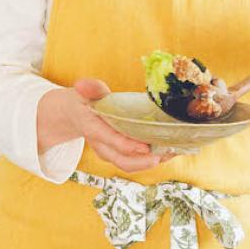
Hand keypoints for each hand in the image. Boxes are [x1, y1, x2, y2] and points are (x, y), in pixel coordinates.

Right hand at [37, 77, 173, 174]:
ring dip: (153, 161)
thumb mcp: (87, 93)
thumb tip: (82, 84)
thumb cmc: (86, 101)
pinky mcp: (121, 154)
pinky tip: (170, 150)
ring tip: (173, 152)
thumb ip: (90, 88)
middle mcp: (103, 146)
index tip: (145, 147)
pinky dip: (154, 158)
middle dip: (144, 162)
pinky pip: (137, 161)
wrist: (77, 116)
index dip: (127, 145)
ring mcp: (112, 153)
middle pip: (122, 161)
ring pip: (131, 164)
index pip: (111, 140)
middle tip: (164, 155)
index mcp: (94, 130)